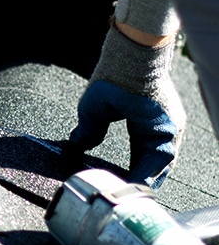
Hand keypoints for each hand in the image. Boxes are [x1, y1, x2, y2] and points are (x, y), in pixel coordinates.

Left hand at [68, 22, 185, 189]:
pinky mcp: (161, 116)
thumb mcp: (94, 108)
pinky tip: (130, 165)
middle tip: (121, 197)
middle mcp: (169, 130)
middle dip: (140, 182)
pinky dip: (142, 156)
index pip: (149, 171)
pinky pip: (154, 144)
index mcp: (159, 132)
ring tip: (125, 186)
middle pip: (157, 168)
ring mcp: (167, 123)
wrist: (133, 47)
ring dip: (142, 170)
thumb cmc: (117, 74)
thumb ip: (86, 131)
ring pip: (156, 157)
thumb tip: (75, 146)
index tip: (117, 196)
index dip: (133, 186)